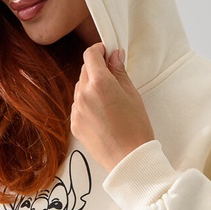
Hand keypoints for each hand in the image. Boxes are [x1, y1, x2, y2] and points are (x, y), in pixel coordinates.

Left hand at [71, 44, 153, 172]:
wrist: (128, 159)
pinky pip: (78, 106)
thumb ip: (119, 72)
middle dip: (97, 70)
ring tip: (109, 102)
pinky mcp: (74, 124)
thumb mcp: (132, 94)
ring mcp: (76, 110)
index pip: (90, 55)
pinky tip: (102, 115)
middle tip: (112, 79)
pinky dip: (87, 104)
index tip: (107, 53)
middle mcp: (83, 94)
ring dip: (91, 88)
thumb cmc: (136, 127)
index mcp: (100, 83)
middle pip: (85, 71)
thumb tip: (114, 55)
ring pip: (80, 89)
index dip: (99, 50)